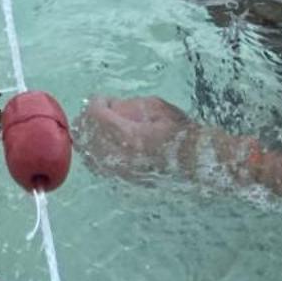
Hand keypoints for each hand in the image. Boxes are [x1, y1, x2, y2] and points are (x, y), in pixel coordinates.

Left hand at [80, 95, 197, 178]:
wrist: (195, 162)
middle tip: (99, 111)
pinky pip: (99, 166)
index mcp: (127, 136)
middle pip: (86, 134)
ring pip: (89, 152)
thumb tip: (110, 106)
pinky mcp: (124, 181)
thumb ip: (129, 105)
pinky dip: (96, 153)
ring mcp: (120, 172)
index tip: (105, 99)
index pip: (96, 115)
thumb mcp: (156, 108)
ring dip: (90, 136)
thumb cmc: (178, 132)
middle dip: (89, 119)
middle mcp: (119, 157)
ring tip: (100, 126)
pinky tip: (104, 145)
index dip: (98, 103)